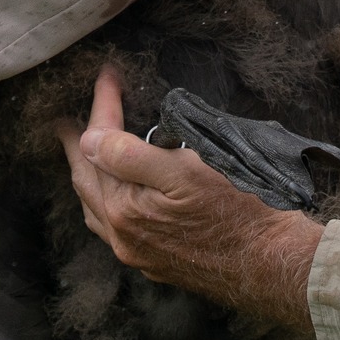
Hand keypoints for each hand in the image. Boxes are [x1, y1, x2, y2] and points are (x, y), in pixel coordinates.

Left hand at [59, 67, 323, 331]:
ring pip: (97, 209)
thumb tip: (87, 141)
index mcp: (124, 210)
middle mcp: (123, 237)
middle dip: (79, 145)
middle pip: (87, 182)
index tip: (106, 77)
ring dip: (89, 176)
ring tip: (85, 152)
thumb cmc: (238, 213)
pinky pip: (115, 228)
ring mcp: (138, 253)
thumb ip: (130, 156)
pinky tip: (118, 195)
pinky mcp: (157, 262)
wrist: (271, 263)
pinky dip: (108, 202)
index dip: (102, 108)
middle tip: (68, 119)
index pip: (100, 148)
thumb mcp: (186, 172)